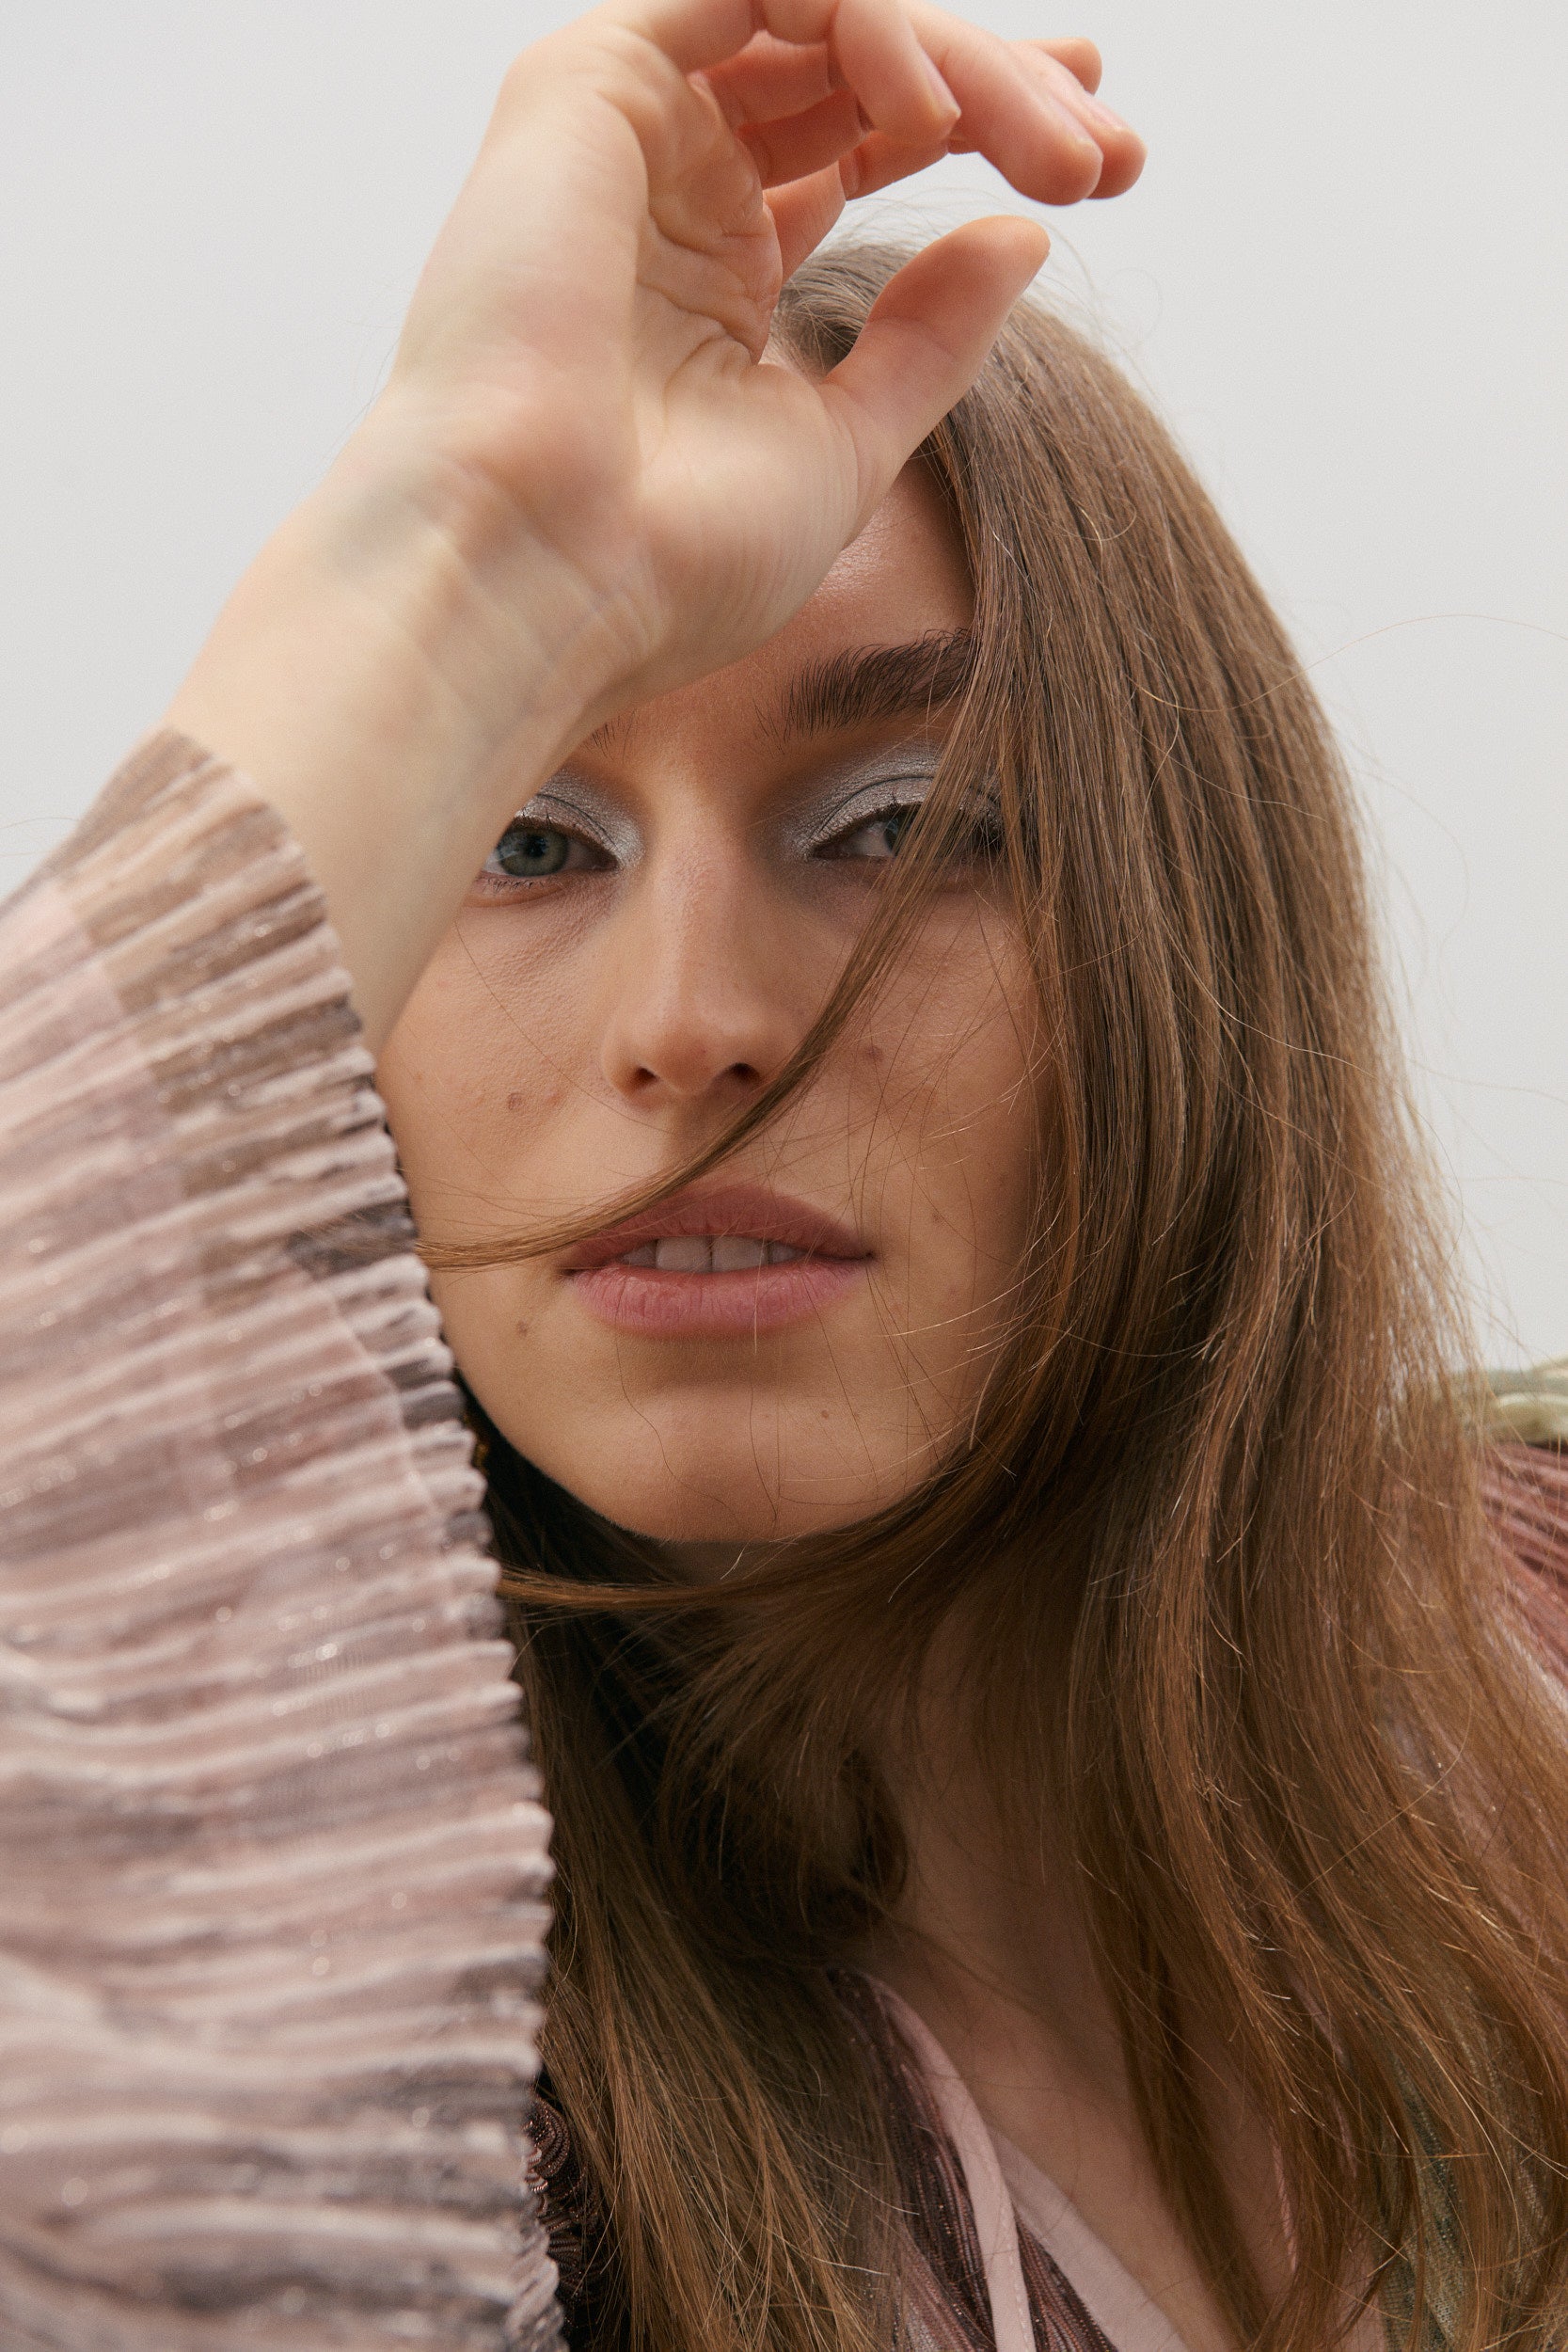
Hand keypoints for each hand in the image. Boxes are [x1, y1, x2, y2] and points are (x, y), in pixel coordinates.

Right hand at [381, 0, 1143, 721]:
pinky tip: (932, 114)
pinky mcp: (585, 82)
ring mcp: (626, 132)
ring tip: (1048, 154)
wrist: (544, 579)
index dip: (982, 123)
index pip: (861, 142)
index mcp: (713, 273)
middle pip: (857, 72)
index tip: (1098, 166)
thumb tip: (1021, 238)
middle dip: (998, 90)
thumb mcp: (846, 447)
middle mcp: (667, 189)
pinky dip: (860, 18)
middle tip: (1102, 160)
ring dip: (955, 62)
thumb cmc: (671, 559)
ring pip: (817, 17)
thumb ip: (927, 341)